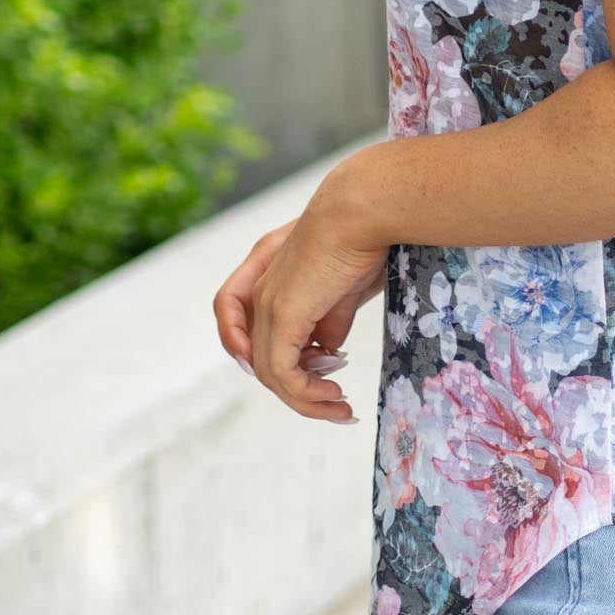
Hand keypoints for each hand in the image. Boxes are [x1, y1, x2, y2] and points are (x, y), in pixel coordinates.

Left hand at [213, 172, 389, 422]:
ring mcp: (267, 304)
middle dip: (299, 388)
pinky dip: (305, 394)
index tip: (320, 370)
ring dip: (305, 399)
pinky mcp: (282, 316)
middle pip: (261, 358)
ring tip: (340, 406)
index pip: (249, 325)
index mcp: (270, 270)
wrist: (364, 208)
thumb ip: (331, 316)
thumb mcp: (346, 284)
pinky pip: (281, 373)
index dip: (272, 354)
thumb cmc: (365, 233)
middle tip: (337, 400)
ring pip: (269, 373)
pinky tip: (336, 395)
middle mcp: (259, 288)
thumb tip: (327, 351)